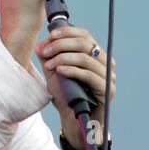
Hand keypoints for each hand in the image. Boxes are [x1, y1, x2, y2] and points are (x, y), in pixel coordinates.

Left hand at [35, 26, 116, 149]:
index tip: (50, 36)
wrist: (71, 117)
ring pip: (86, 58)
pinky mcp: (107, 89)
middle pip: (85, 43)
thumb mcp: (53, 71)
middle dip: (61, 45)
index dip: (67, 32)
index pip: (84, 34)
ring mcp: (108, 75)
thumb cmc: (65, 93)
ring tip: (49, 65)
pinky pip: (89, 75)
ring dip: (63, 58)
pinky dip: (72, 70)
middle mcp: (105, 62)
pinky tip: (60, 71)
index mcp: (94, 54)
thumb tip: (40, 44)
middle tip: (46, 52)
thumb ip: (48, 57)